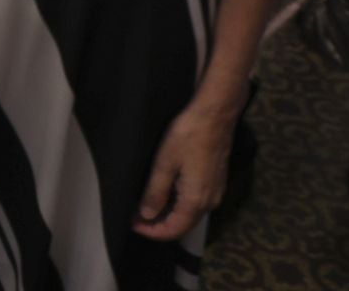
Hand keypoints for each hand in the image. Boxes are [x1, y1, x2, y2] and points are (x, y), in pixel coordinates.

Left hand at [133, 98, 235, 240]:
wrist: (214, 116)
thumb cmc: (188, 136)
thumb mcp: (164, 164)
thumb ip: (155, 192)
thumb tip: (146, 215)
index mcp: (196, 201)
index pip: (174, 229)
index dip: (152, 232)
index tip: (133, 225)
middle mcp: (210, 202)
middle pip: (184, 225)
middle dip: (159, 226)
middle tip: (136, 218)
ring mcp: (216, 192)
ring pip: (191, 214)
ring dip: (169, 216)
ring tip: (146, 207)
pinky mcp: (216, 181)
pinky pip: (196, 202)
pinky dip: (179, 205)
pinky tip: (165, 195)